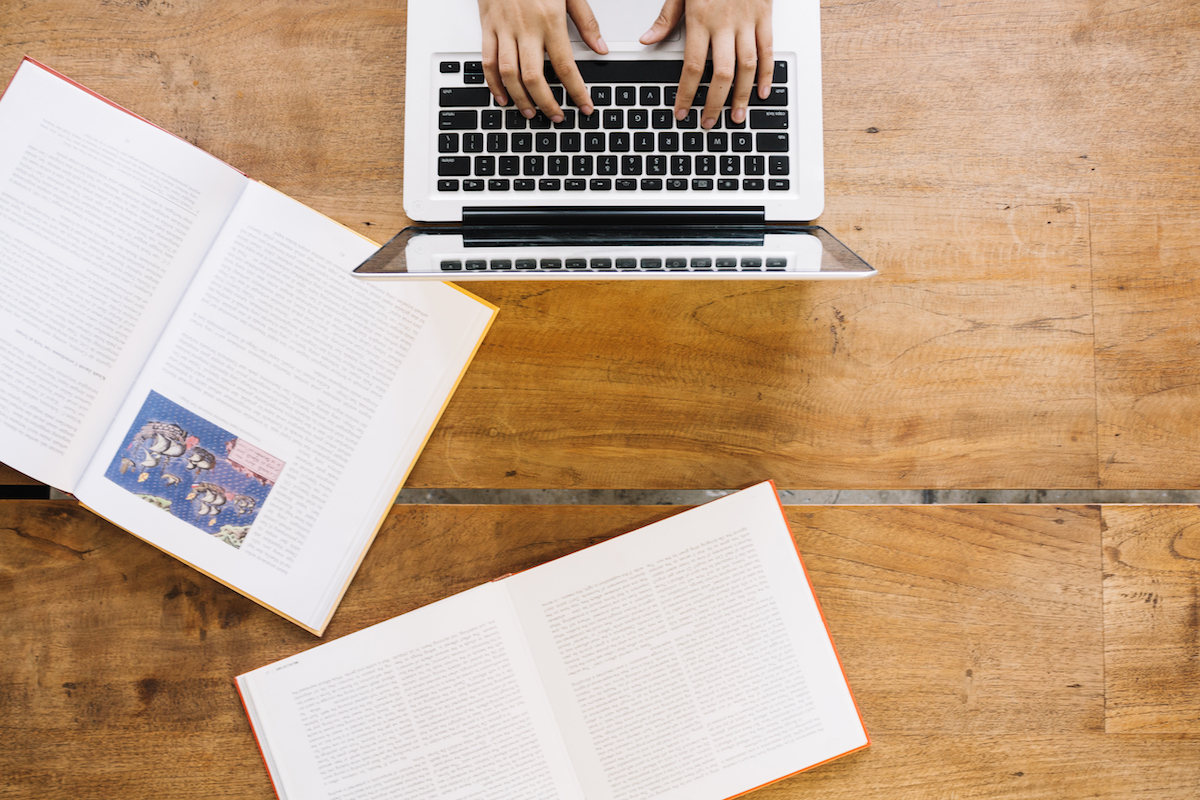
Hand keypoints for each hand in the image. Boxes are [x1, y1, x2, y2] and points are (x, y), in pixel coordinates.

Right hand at [478, 0, 607, 120]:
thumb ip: (586, 22)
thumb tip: (600, 49)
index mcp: (550, 20)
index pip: (566, 66)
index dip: (576, 91)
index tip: (584, 107)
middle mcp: (526, 27)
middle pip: (534, 77)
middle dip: (546, 102)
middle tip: (556, 116)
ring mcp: (504, 28)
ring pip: (509, 73)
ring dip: (520, 98)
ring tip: (530, 112)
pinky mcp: (487, 26)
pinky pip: (487, 61)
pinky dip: (493, 83)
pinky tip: (502, 97)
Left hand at [640, 0, 773, 128]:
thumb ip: (666, 17)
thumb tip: (647, 40)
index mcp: (700, 18)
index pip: (692, 66)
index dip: (686, 93)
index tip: (681, 111)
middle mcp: (725, 22)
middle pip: (721, 73)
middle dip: (714, 103)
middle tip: (709, 122)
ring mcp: (748, 20)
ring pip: (746, 66)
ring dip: (742, 96)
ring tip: (736, 116)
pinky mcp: (765, 15)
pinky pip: (767, 50)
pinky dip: (766, 73)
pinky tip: (762, 92)